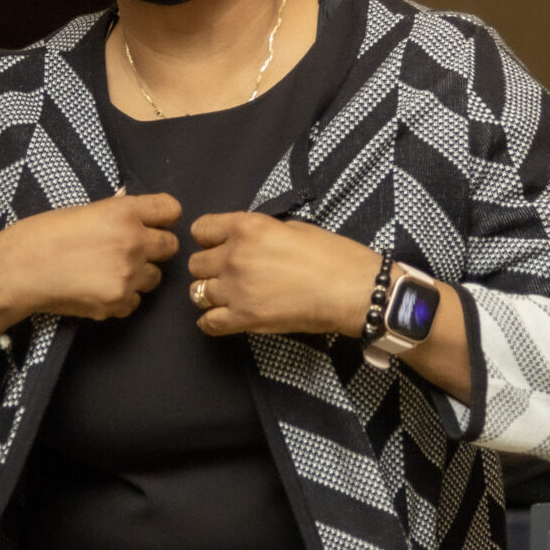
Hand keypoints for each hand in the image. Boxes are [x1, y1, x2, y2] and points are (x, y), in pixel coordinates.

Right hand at [0, 192, 181, 328]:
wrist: (17, 271)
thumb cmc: (41, 234)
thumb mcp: (80, 210)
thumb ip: (114, 209)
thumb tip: (131, 200)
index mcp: (124, 212)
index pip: (171, 209)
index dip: (161, 217)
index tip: (151, 222)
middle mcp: (133, 242)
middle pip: (170, 246)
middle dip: (154, 248)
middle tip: (128, 250)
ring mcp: (128, 275)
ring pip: (155, 278)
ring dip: (139, 275)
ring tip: (109, 272)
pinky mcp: (118, 303)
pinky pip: (135, 301)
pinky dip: (122, 298)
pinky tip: (98, 290)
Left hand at [186, 215, 382, 337]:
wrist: (353, 289)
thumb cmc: (332, 255)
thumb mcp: (293, 227)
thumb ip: (260, 232)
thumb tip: (246, 240)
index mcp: (247, 227)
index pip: (201, 229)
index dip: (209, 239)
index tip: (218, 246)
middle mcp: (234, 255)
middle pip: (196, 264)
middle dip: (209, 268)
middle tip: (230, 274)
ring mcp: (236, 289)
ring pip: (197, 293)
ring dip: (211, 294)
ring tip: (231, 297)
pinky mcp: (244, 318)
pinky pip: (208, 323)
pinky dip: (212, 321)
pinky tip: (225, 318)